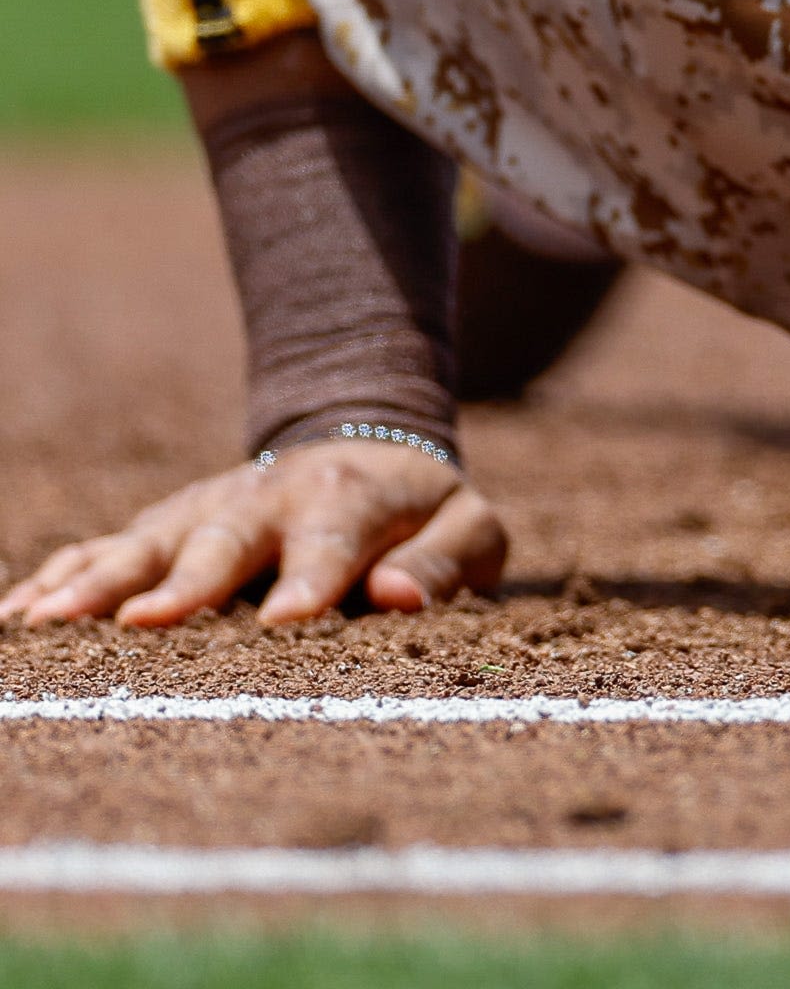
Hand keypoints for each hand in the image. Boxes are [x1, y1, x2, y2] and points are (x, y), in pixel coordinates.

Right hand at [0, 439, 505, 626]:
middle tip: (142, 623)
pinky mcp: (163, 527)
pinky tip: (17, 615)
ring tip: (44, 624)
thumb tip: (396, 596)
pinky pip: (101, 550)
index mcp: (348, 502)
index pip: (331, 545)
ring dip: (96, 583)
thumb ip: (443, 562)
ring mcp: (203, 512)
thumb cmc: (420, 510)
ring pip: (143, 545)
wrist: (362, 442)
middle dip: (183, 583)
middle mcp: (264, 502)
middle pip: (220, 544)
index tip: (284, 621)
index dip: (310, 581)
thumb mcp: (468, 527)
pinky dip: (58, 578)